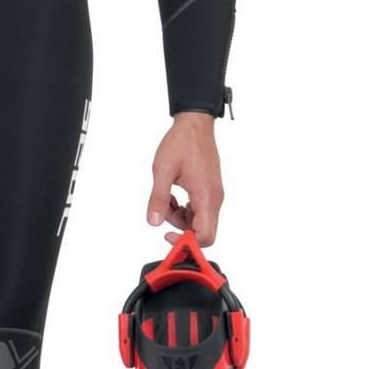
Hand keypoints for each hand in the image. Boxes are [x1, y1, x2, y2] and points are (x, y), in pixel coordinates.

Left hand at [147, 112, 222, 244]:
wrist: (195, 125)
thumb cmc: (181, 143)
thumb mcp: (162, 170)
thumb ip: (158, 198)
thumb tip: (153, 222)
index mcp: (205, 195)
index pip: (205, 235)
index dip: (187, 242)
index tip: (168, 235)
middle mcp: (214, 198)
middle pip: (203, 231)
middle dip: (181, 228)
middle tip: (163, 211)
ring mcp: (214, 195)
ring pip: (199, 221)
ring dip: (179, 217)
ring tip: (165, 198)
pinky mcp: (210, 191)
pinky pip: (198, 210)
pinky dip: (184, 209)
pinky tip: (173, 196)